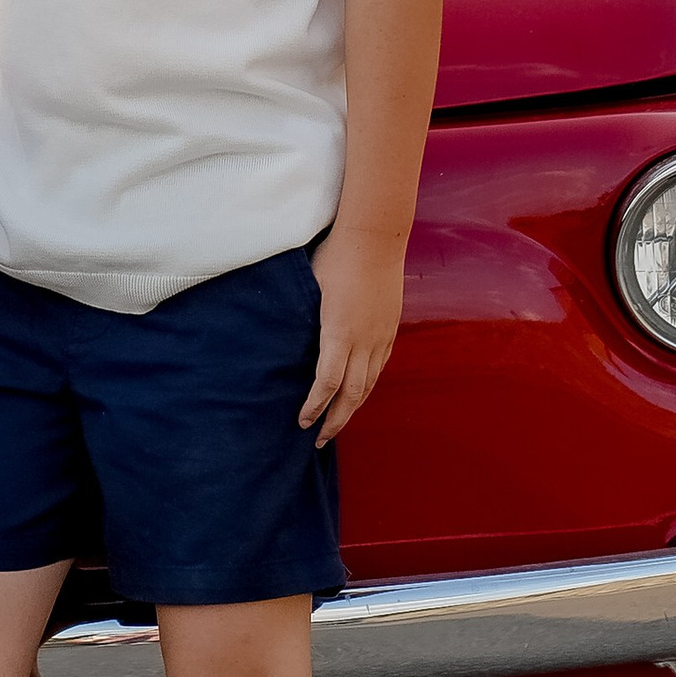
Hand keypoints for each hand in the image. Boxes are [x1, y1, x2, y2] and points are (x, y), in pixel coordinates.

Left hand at [300, 226, 404, 444]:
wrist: (375, 237)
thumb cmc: (335, 256)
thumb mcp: (310, 289)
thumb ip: (302, 320)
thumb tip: (284, 341)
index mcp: (338, 332)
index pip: (326, 384)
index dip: (314, 407)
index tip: (302, 421)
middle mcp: (363, 340)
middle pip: (352, 394)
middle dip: (335, 420)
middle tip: (319, 439)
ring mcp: (381, 335)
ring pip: (369, 384)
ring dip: (353, 407)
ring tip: (338, 421)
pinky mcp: (390, 328)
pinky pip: (381, 366)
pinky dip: (369, 385)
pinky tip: (359, 392)